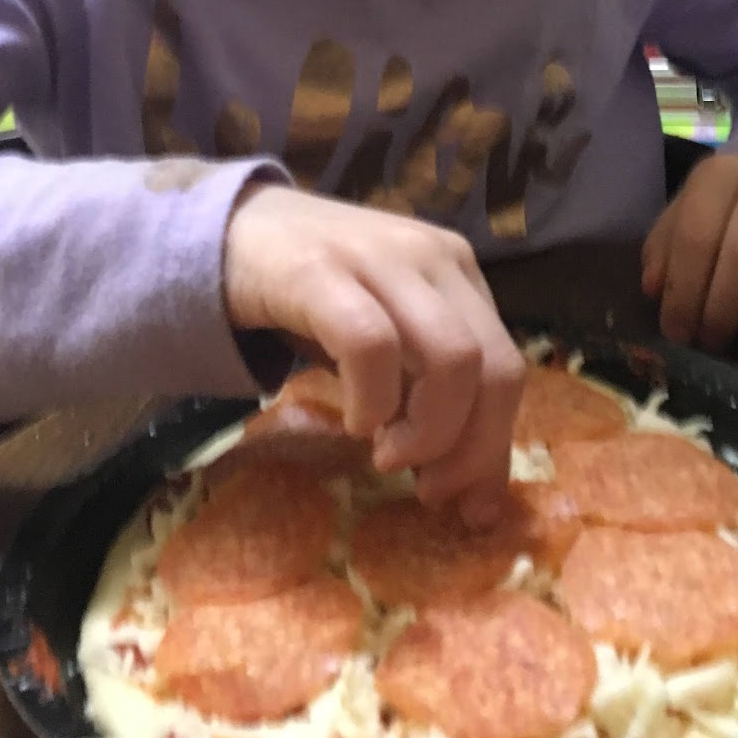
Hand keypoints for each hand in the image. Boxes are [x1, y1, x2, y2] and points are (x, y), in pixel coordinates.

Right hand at [223, 186, 523, 523]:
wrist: (229, 232)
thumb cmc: (313, 296)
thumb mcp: (386, 345)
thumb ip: (428, 400)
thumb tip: (476, 499)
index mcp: (458, 273)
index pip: (508, 367)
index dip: (496, 445)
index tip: (470, 505)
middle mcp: (433, 258)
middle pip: (493, 367)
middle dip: (472, 448)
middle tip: (429, 490)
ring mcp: (380, 259)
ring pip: (451, 357)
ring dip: (429, 430)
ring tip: (388, 456)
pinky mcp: (320, 271)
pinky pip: (371, 345)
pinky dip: (372, 399)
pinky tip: (356, 422)